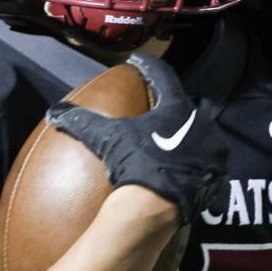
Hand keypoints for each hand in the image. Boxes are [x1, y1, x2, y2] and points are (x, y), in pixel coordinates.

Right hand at [46, 54, 226, 222]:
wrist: (158, 207)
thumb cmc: (136, 164)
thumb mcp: (107, 139)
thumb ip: (83, 122)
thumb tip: (55, 112)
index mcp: (177, 106)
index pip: (162, 76)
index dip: (147, 67)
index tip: (137, 63)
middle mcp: (202, 122)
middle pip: (183, 104)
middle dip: (168, 104)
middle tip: (152, 106)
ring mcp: (213, 149)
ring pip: (197, 131)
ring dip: (182, 132)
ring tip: (165, 137)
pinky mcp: (216, 173)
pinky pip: (204, 158)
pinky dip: (191, 157)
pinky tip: (177, 163)